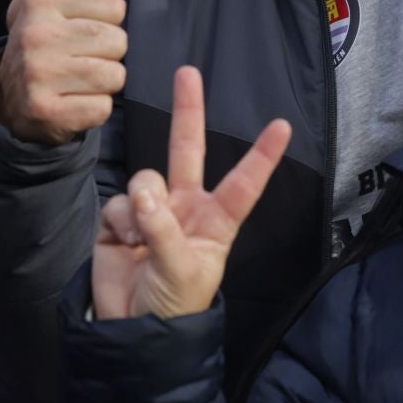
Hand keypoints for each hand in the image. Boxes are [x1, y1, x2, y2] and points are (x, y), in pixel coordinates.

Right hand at [0, 0, 128, 144]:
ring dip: (103, 82)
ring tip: (77, 78)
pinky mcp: (46, 112)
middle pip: (118, 41)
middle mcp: (36, 34)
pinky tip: (73, 102)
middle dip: (108, 52)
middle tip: (79, 56)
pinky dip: (93, 110)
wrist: (11, 99)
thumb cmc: (44, 33)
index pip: (116, 6)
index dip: (107, 19)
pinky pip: (102, 108)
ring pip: (114, 75)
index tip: (81, 26)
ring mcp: (38, 75)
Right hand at [92, 66, 291, 319]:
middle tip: (188, 72)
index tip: (283, 126)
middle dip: (188, 110)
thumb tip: (142, 193)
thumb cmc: (174, 306)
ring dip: (141, 205)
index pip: (244, 183)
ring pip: (146, 178)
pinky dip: (119, 222)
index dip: (262, 156)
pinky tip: (122, 244)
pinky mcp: (120, 217)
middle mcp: (186, 206)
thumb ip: (164, 229)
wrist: (130, 330)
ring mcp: (152, 208)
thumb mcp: (183, 272)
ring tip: (140, 241)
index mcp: (216, 221)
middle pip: (187, 149)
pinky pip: (119, 202)